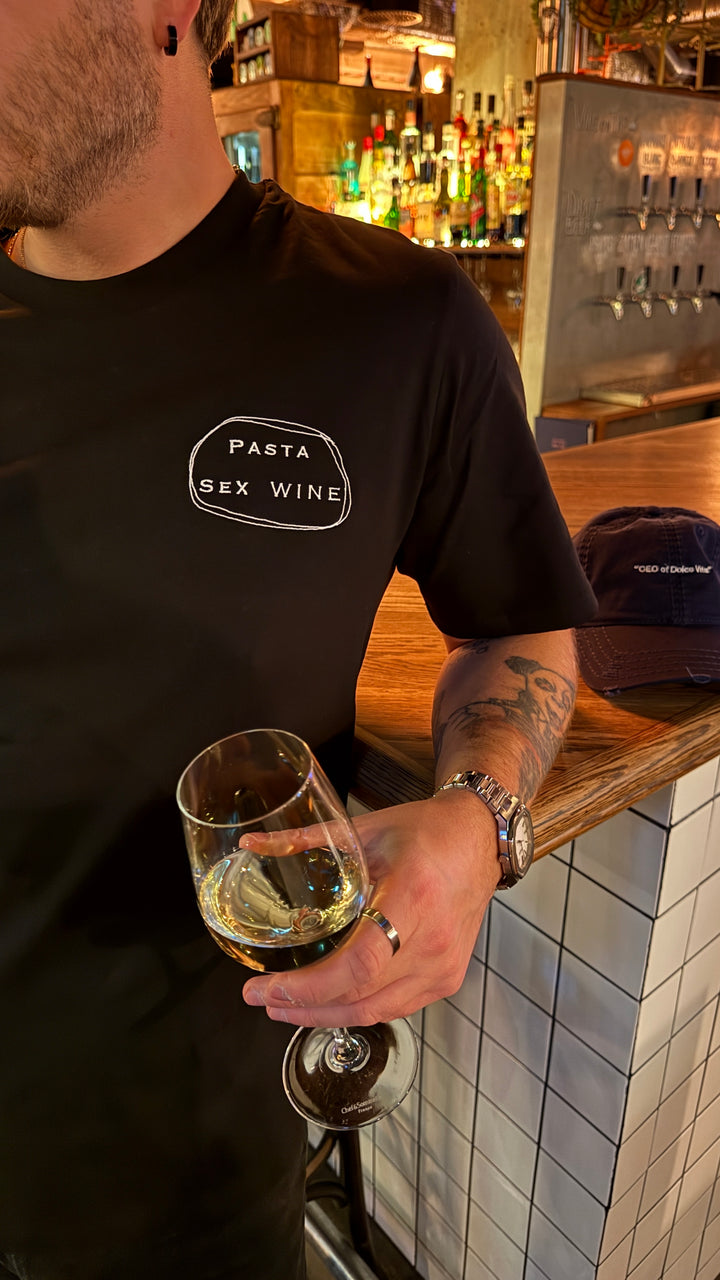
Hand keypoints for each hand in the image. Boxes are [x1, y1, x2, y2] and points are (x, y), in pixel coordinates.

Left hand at [242, 789, 499, 1025]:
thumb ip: (306, 840)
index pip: (357, 965)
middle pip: (360, 997)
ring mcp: (444, 966)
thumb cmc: (428, 831)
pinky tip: (330, 1004)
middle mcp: (432, 941)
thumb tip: (251, 845)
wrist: (481, 840)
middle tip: (262, 1000)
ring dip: (326, 1015)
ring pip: (376, 1011)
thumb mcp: (365, 829)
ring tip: (285, 1007)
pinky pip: (396, 1007)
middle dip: (303, 1006)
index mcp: (411, 899)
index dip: (307, 988)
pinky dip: (358, 1010)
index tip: (266, 989)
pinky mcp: (448, 978)